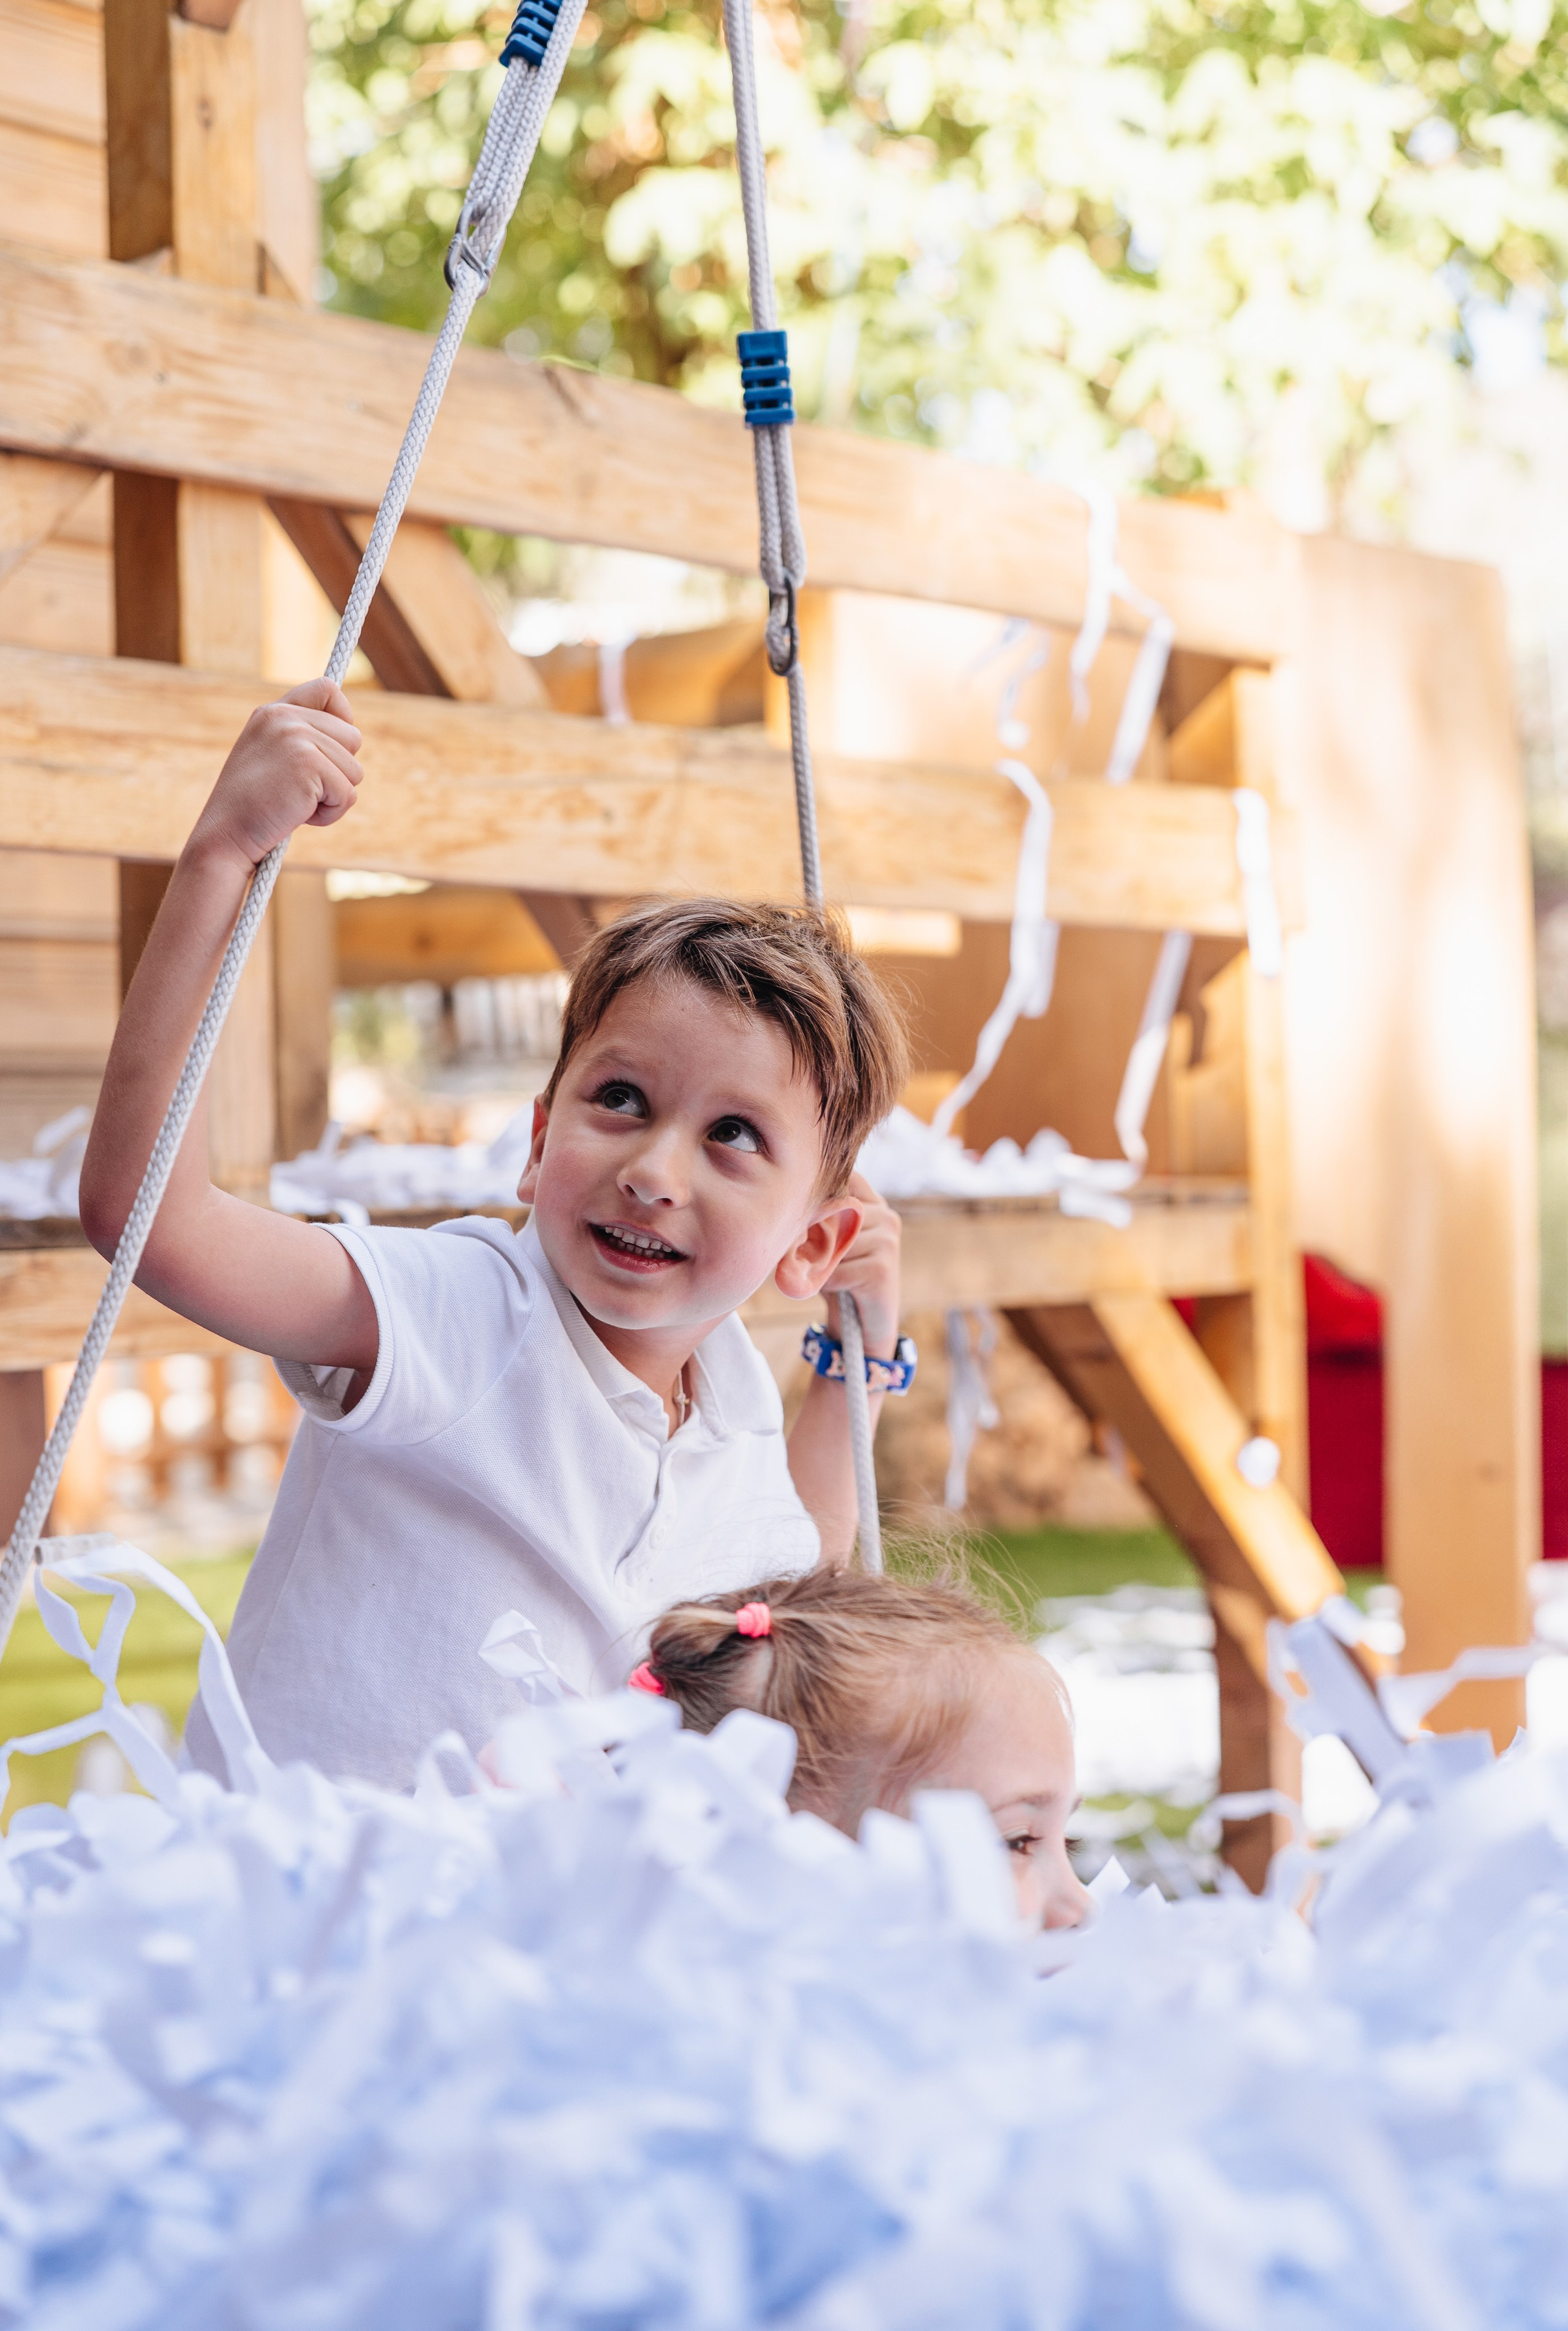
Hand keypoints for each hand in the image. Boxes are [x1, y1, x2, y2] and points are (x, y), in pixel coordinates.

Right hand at [186, 680, 362, 870]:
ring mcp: (297, 738)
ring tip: (296, 803)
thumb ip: (301, 739)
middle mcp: (285, 717)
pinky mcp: (309, 765)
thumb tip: (351, 735)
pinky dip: (330, 814)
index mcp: (273, 712)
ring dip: (333, 796)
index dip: (342, 717)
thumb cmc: (252, 806)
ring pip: (355, 770)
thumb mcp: (272, 758)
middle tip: (301, 790)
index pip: (327, 689)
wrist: (225, 835)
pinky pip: (348, 795)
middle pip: (353, 738)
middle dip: (337, 771)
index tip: (332, 748)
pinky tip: (298, 816)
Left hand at [823, 1172, 900, 1359]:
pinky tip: (839, 1289)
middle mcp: (886, 1216)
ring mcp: (889, 1240)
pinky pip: (836, 1270)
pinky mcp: (883, 1267)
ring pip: (832, 1243)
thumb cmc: (840, 1276)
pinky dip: (828, 1283)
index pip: (847, 1178)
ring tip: (829, 1273)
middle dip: (814, 1237)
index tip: (811, 1214)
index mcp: (874, 1203)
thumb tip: (788, 1203)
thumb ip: (820, 1216)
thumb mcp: (828, 1239)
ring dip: (820, 1263)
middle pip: (831, 1213)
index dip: (822, 1193)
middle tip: (814, 1256)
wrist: (862, 1325)